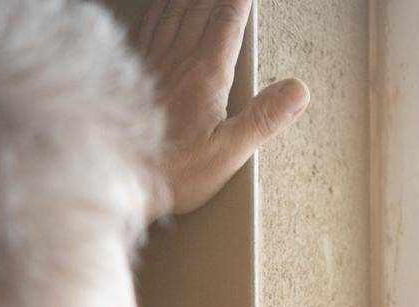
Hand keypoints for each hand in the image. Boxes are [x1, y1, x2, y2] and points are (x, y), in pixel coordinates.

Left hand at [137, 0, 309, 220]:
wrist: (120, 177)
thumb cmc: (173, 172)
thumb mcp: (228, 153)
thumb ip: (263, 118)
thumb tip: (298, 90)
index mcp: (206, 75)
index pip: (228, 22)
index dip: (241, 1)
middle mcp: (178, 60)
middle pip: (200, 7)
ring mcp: (154, 63)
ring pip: (174, 10)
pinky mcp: (134, 73)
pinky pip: (150, 26)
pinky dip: (161, 8)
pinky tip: (164, 6)